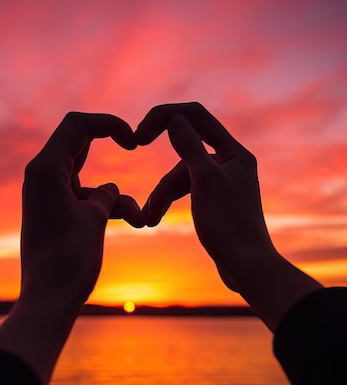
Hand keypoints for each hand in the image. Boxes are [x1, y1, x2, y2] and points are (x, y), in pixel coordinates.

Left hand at [20, 111, 143, 310]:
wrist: (48, 300)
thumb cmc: (69, 259)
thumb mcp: (94, 218)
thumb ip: (106, 195)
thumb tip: (109, 191)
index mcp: (46, 169)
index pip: (77, 125)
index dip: (108, 124)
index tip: (133, 141)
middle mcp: (41, 176)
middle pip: (79, 143)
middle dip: (109, 146)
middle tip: (133, 145)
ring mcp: (46, 195)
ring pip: (86, 176)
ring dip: (112, 193)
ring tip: (137, 219)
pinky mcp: (52, 213)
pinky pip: (82, 197)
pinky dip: (102, 205)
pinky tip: (127, 221)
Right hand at [136, 102, 271, 289]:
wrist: (246, 267)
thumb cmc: (229, 224)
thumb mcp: (204, 181)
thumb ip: (188, 146)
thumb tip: (175, 117)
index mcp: (235, 153)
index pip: (197, 116)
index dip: (164, 117)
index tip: (139, 136)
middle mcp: (231, 163)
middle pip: (185, 155)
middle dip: (163, 179)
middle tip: (144, 201)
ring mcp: (223, 182)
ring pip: (182, 176)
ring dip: (162, 196)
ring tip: (147, 219)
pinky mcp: (216, 201)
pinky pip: (186, 191)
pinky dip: (169, 202)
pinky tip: (154, 218)